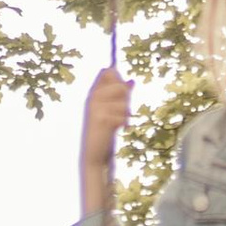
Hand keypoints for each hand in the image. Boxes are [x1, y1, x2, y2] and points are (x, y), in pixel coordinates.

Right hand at [80, 65, 130, 210]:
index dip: (119, 79)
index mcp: (93, 92)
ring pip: (124, 101)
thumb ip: (120, 96)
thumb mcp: (112, 111)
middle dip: (127, 98)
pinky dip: (125, 123)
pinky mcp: (101, 119)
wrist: (93, 154)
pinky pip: (123, 115)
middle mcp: (92, 96)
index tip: (123, 94)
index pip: (107, 71)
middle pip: (120, 84)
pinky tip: (121, 129)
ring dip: (127, 113)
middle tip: (125, 111)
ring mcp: (95, 107)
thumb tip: (132, 81)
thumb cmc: (103, 131)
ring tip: (121, 122)